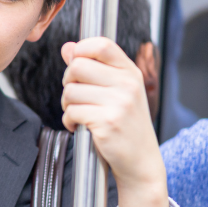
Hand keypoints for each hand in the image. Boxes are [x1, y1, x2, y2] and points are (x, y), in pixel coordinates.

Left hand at [60, 39, 170, 206]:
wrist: (140, 161)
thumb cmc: (126, 125)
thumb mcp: (117, 92)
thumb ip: (93, 68)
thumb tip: (68, 47)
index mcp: (130, 72)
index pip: (101, 44)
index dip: (81, 50)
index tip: (76, 64)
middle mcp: (127, 84)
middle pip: (78, 66)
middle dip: (68, 82)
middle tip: (75, 96)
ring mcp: (118, 103)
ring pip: (70, 90)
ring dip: (67, 104)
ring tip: (79, 114)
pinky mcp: (106, 122)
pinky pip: (71, 112)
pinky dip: (69, 121)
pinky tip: (79, 126)